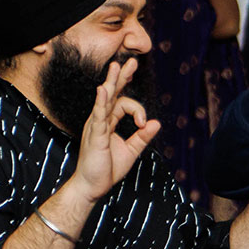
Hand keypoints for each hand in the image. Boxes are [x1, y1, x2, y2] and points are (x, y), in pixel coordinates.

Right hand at [67, 58, 160, 203]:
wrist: (92, 186)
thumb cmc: (107, 169)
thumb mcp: (131, 151)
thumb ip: (142, 137)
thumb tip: (156, 123)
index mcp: (108, 122)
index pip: (123, 103)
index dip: (136, 109)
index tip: (142, 123)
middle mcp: (100, 120)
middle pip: (113, 94)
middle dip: (122, 77)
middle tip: (131, 62)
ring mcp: (96, 126)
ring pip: (106, 99)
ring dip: (113, 83)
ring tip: (117, 66)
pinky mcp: (95, 135)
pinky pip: (99, 115)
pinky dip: (101, 101)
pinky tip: (104, 89)